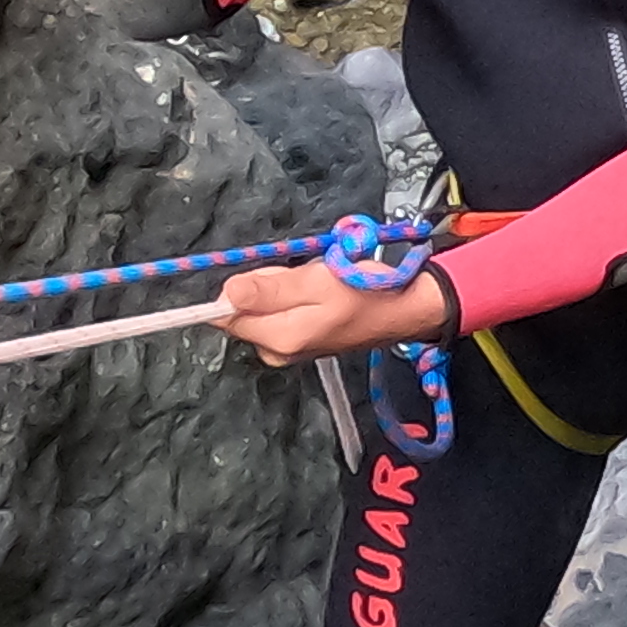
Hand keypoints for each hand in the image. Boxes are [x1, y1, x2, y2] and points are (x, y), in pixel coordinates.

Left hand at [221, 258, 440, 368]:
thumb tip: (225, 295)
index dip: (240, 288)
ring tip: (313, 282)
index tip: (271, 275)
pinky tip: (316, 291)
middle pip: (243, 311)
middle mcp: (277, 351)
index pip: (227, 316)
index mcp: (279, 339)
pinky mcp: (297, 340)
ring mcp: (287, 348)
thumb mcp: (316, 282)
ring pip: (261, 309)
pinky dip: (292, 296)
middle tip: (301, 277)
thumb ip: (269, 289)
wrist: (402, 309)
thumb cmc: (365, 292)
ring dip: (280, 288)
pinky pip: (278, 312)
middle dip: (265, 285)